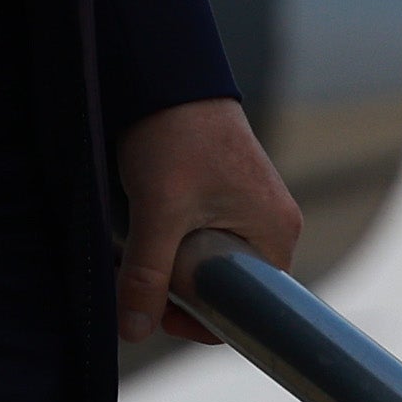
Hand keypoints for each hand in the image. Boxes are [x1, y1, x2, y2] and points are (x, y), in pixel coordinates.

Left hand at [115, 97, 302, 345]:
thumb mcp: (159, 210)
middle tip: (129, 275)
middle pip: (220, 287)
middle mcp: (269, 225)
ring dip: (162, 264)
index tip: (155, 310)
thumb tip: (134, 331)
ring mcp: (246, 208)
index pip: (246, 307)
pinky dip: (164, 240)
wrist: (168, 71)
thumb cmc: (178, 133)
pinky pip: (196, 237)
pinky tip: (134, 228)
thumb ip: (148, 274)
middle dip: (172, 289)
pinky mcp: (221, 194)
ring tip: (126, 249)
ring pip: (202, 262)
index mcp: (276, 234)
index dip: (198, 320)